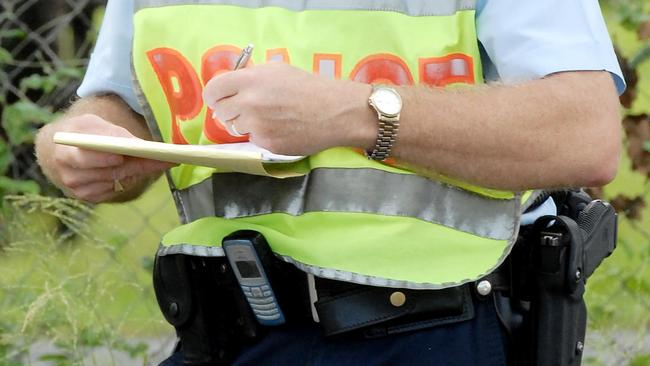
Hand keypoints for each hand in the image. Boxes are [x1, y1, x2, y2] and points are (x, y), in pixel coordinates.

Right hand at [36, 114, 173, 202]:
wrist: (61, 150)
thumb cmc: (82, 133)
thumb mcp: (92, 124)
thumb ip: (111, 133)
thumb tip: (138, 146)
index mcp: (64, 151)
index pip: (85, 157)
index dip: (106, 158)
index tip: (129, 154)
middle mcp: (68, 173)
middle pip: (109, 172)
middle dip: (137, 165)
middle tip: (165, 159)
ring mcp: (77, 188)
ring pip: (115, 181)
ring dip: (136, 172)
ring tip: (158, 161)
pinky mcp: (88, 197)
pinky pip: (114, 190)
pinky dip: (127, 180)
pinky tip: (135, 170)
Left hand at [203, 62, 373, 155]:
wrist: (334, 112)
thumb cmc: (308, 87)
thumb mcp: (277, 70)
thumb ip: (250, 75)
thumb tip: (230, 83)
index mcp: (250, 80)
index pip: (212, 90)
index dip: (214, 95)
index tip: (220, 98)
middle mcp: (249, 103)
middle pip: (220, 112)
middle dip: (229, 110)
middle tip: (246, 108)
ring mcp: (257, 126)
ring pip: (235, 128)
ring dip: (244, 124)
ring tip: (267, 118)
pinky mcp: (266, 144)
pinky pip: (252, 139)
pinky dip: (261, 135)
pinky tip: (279, 128)